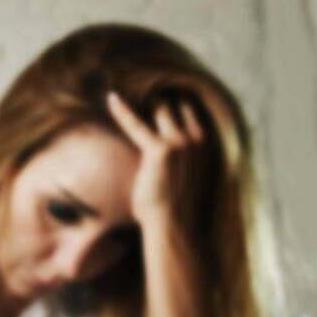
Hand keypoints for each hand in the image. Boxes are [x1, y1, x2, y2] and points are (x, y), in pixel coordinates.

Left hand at [104, 90, 206, 234]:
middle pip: (176, 105)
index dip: (173, 103)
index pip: (190, 110)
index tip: (159, 95)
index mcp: (206, 144)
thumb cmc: (178, 210)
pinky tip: (111, 98)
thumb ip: (184, 160)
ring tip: (130, 89)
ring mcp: (180, 142)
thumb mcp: (189, 178)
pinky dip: (122, 111)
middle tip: (141, 88)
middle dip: (159, 98)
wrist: (176, 227)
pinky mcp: (160, 150)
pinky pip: (136, 125)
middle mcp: (197, 139)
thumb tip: (170, 160)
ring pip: (161, 108)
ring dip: (147, 100)